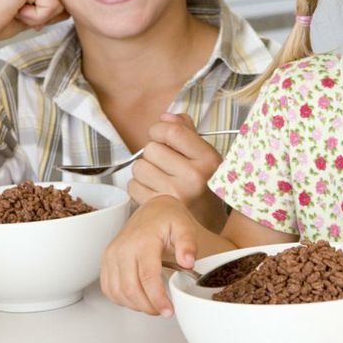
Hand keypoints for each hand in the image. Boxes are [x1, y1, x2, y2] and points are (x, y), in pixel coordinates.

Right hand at [0, 0, 68, 51]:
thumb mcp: (30, 14)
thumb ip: (49, 9)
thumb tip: (70, 10)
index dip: (45, 13)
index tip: (19, 12)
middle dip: (43, 15)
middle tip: (16, 13)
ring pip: (58, 3)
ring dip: (38, 17)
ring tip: (15, 11)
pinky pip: (51, 6)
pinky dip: (35, 17)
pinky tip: (15, 11)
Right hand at [100, 195, 197, 316]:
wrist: (152, 210)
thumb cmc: (168, 219)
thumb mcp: (184, 227)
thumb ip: (188, 244)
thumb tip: (188, 262)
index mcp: (142, 241)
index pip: (147, 277)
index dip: (157, 298)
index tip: (168, 310)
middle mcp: (122, 248)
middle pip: (130, 289)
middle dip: (148, 306)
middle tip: (163, 310)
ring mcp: (111, 255)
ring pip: (117, 292)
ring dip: (135, 305)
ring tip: (152, 305)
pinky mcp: (106, 261)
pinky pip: (109, 289)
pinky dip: (122, 299)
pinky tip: (137, 298)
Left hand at [129, 113, 225, 229]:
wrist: (209, 225)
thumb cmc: (205, 187)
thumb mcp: (205, 156)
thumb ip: (187, 132)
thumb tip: (165, 117)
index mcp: (208, 159)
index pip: (171, 131)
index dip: (159, 129)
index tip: (161, 135)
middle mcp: (194, 177)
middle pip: (151, 148)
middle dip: (154, 153)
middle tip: (165, 164)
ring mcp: (175, 194)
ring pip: (139, 167)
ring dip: (145, 170)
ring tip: (160, 178)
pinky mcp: (159, 209)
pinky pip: (132, 186)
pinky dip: (139, 187)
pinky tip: (154, 190)